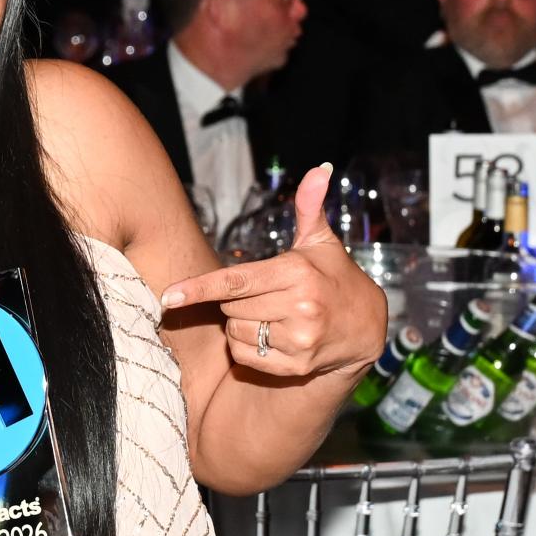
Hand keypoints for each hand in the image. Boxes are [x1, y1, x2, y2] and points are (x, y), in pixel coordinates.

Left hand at [156, 164, 387, 382]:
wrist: (366, 326)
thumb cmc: (334, 277)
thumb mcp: (321, 242)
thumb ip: (309, 207)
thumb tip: (319, 169)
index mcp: (296, 273)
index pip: (236, 282)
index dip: (199, 288)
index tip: (169, 296)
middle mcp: (299, 308)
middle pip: (230, 306)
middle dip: (236, 299)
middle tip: (264, 293)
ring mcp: (299, 340)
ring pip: (235, 331)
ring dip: (241, 323)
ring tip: (272, 314)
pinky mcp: (296, 366)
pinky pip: (245, 355)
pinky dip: (248, 346)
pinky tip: (273, 334)